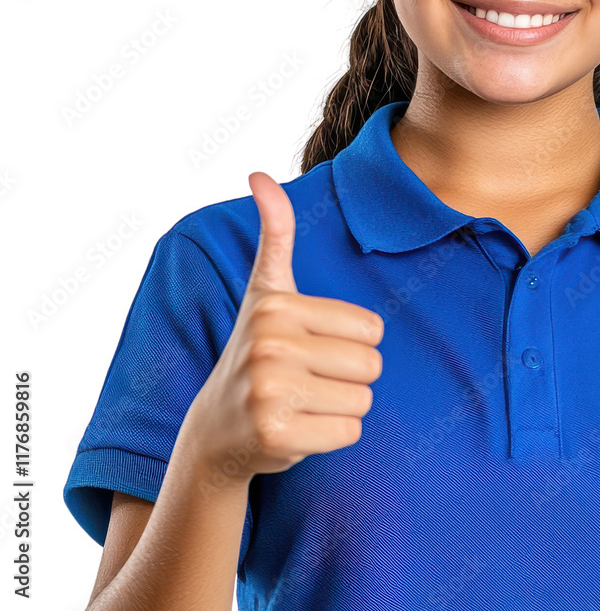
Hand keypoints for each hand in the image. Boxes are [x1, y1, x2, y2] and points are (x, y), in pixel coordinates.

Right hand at [184, 171, 383, 480]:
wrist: (216, 430)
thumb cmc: (255, 351)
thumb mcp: (265, 291)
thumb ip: (275, 234)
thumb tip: (259, 174)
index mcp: (276, 305)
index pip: (372, 329)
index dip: (352, 344)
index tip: (309, 348)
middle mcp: (268, 344)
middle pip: (371, 364)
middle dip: (350, 378)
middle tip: (308, 381)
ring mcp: (268, 391)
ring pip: (363, 400)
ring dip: (342, 408)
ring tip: (301, 403)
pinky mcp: (275, 434)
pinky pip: (349, 433)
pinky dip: (332, 436)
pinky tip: (297, 430)